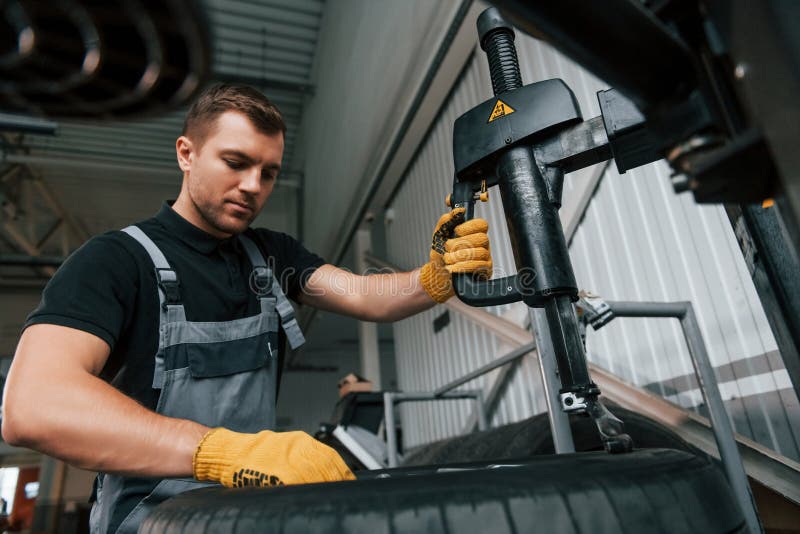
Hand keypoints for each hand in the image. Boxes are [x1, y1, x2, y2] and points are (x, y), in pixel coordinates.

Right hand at [193, 428, 354, 486]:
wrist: (231, 453)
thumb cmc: (258, 454)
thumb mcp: (286, 447)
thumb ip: (305, 456)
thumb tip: (327, 472)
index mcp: (301, 441)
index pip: (330, 457)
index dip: (341, 472)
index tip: (347, 482)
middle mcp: (297, 448)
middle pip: (326, 467)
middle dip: (336, 481)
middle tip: (341, 492)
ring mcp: (288, 461)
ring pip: (316, 476)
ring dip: (324, 486)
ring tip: (328, 497)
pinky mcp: (278, 475)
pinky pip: (299, 485)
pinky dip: (307, 491)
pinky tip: (310, 498)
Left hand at [420, 208, 492, 302]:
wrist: (437, 274)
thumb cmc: (441, 254)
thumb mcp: (439, 234)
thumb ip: (447, 220)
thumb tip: (459, 210)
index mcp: (473, 233)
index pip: (482, 224)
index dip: (469, 227)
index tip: (456, 231)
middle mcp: (482, 244)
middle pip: (482, 238)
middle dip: (461, 243)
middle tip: (447, 248)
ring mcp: (485, 258)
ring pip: (480, 253)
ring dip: (460, 256)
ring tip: (447, 259)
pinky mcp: (484, 271)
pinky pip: (479, 266)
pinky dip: (463, 266)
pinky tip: (453, 267)